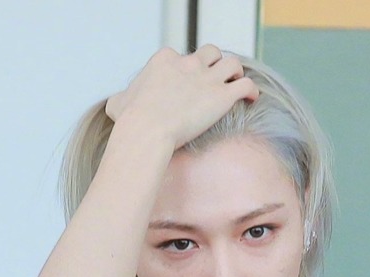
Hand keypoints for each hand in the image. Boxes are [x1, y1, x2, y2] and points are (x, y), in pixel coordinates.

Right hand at [105, 45, 258, 149]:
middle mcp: (188, 64)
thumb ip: (122, 98)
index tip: (186, 83)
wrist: (147, 131)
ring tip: (235, 83)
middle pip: (210, 52)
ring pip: (231, 62)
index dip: (185, 69)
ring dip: (235, 72)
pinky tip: (251, 99)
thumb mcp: (118, 103)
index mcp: (164, 60)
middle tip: (215, 79)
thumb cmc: (131, 120)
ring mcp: (207, 78)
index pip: (179, 55)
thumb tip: (119, 103)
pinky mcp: (222, 96)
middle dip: (214, 63)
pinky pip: (246, 85)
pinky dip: (251, 90)